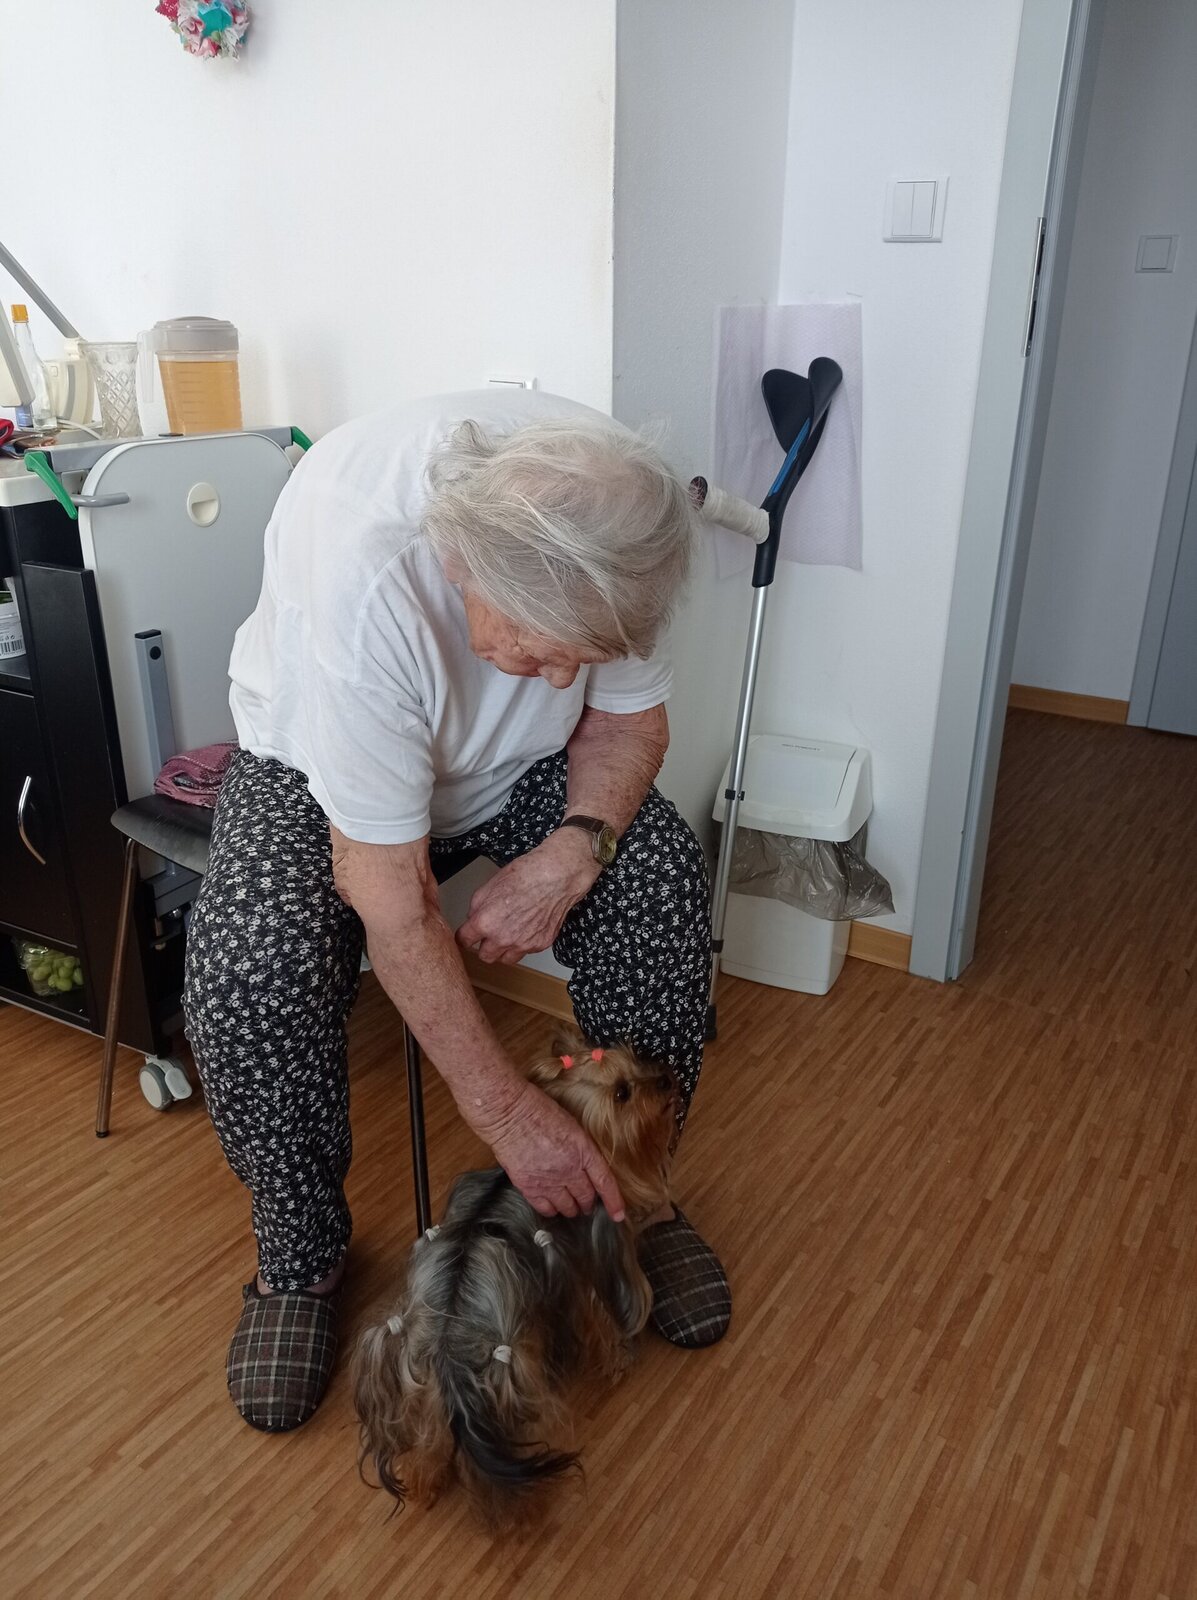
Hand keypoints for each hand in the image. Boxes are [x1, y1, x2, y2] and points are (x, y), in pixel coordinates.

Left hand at [457, 830, 600, 964]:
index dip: (464, 936)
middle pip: (485, 956)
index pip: (464, 941)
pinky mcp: (540, 945)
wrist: (556, 876)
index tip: (466, 935)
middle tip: (488, 935)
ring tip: (508, 933)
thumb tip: (473, 917)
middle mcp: (503, 938)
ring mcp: (523, 944)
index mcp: (486, 922)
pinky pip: (526, 951)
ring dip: (503, 949)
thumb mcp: (490, 884)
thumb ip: (477, 906)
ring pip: (505, 959)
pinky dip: (524, 943)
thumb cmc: (526, 875)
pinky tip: (527, 927)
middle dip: (484, 946)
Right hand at [474, 1079, 625, 1220]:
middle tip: (587, 1204)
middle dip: (588, 1203)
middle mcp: (569, 1170)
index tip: (618, 1214)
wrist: (509, 1114)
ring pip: (567, 1207)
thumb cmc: (539, 1111)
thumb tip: (584, 1166)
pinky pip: (546, 1209)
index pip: (604, 1182)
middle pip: (586, 1197)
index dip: (614, 1201)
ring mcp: (549, 1181)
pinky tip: (552, 1206)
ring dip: (571, 1208)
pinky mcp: (529, 1187)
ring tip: (571, 1207)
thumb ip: (581, 1150)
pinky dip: (551, 1210)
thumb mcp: (572, 1126)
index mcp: (584, 1151)